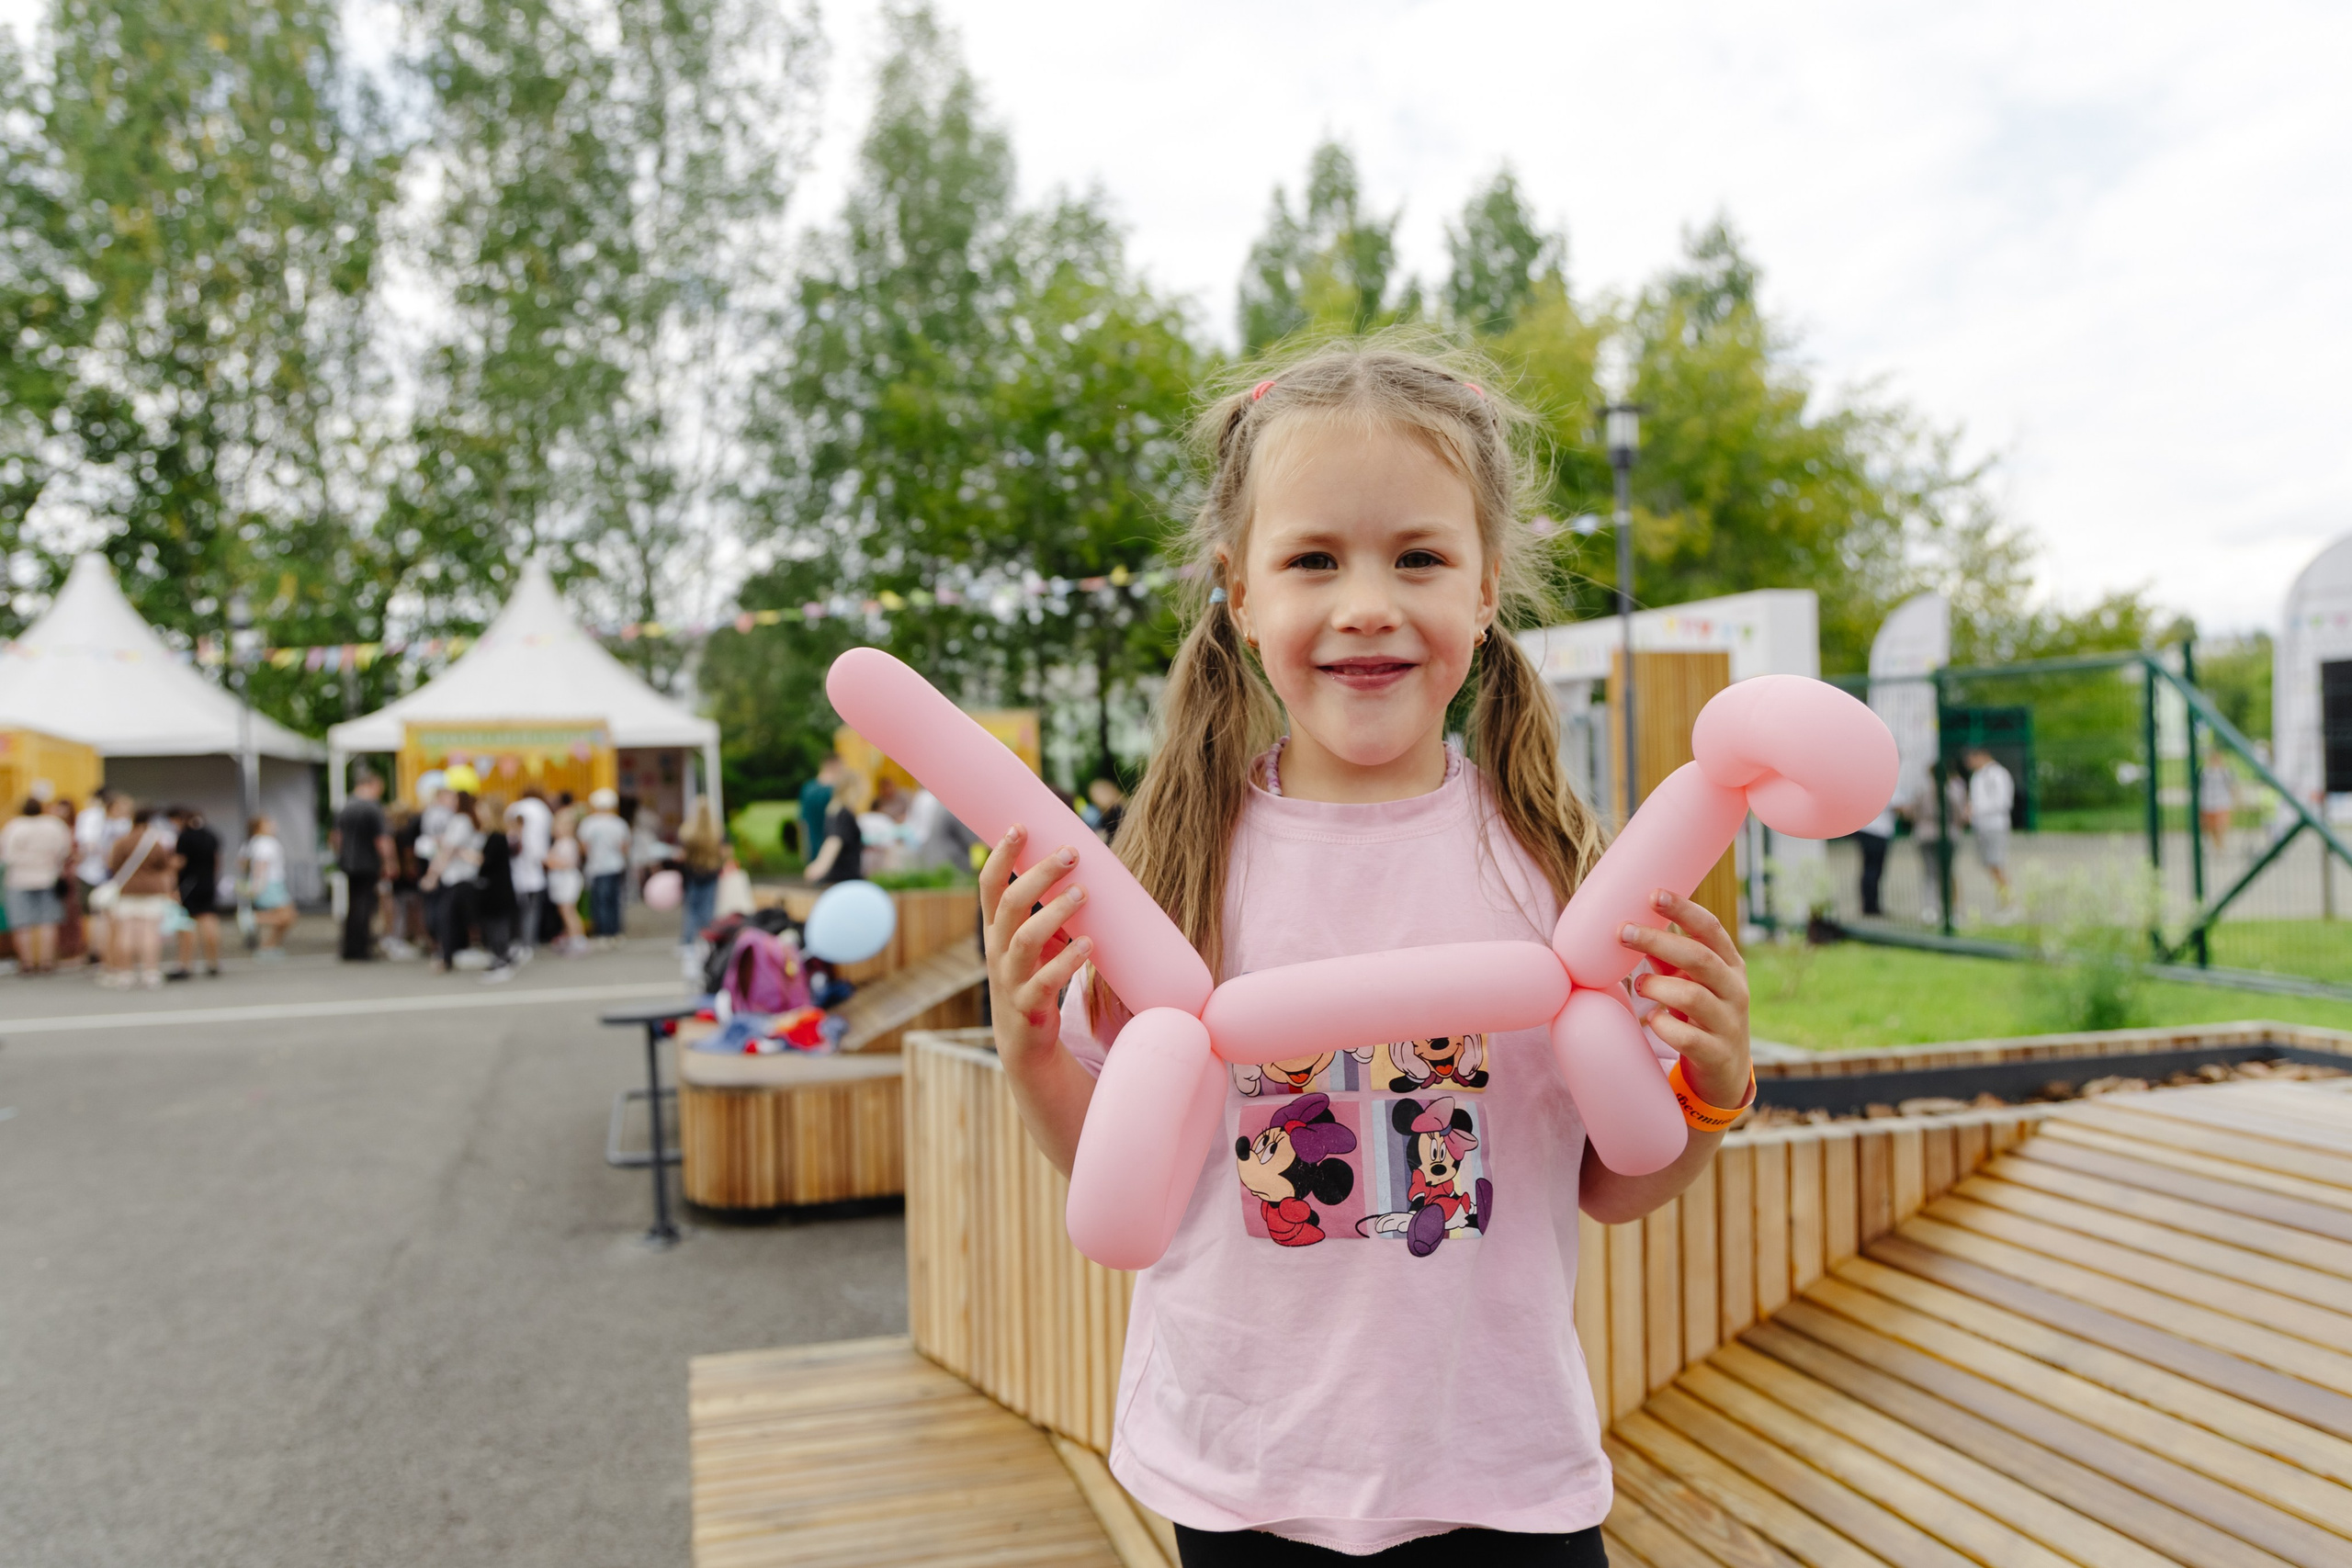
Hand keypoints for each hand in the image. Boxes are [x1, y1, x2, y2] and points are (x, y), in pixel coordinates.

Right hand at [979, 824, 1092, 1065]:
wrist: (1025, 1044)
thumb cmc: (1035, 979)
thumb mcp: (1035, 943)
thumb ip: (1048, 911)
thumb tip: (1078, 870)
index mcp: (996, 931)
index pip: (989, 886)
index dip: (1001, 856)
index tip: (1020, 827)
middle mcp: (997, 951)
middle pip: (1009, 904)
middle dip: (1038, 875)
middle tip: (1070, 853)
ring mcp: (1010, 979)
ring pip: (1025, 939)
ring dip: (1055, 913)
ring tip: (1082, 894)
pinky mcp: (1029, 1006)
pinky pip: (1046, 981)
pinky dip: (1068, 961)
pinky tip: (1089, 944)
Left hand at [1618, 890, 1750, 1107]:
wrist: (1726, 1073)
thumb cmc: (1702, 1015)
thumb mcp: (1690, 982)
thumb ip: (1667, 956)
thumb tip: (1631, 924)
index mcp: (1730, 965)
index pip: (1710, 929)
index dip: (1684, 909)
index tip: (1653, 893)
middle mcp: (1735, 990)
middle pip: (1699, 957)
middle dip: (1659, 941)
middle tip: (1623, 932)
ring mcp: (1729, 1023)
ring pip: (1693, 996)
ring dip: (1657, 987)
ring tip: (1638, 986)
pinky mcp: (1717, 1054)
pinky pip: (1688, 1037)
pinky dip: (1664, 1026)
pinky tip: (1653, 1020)